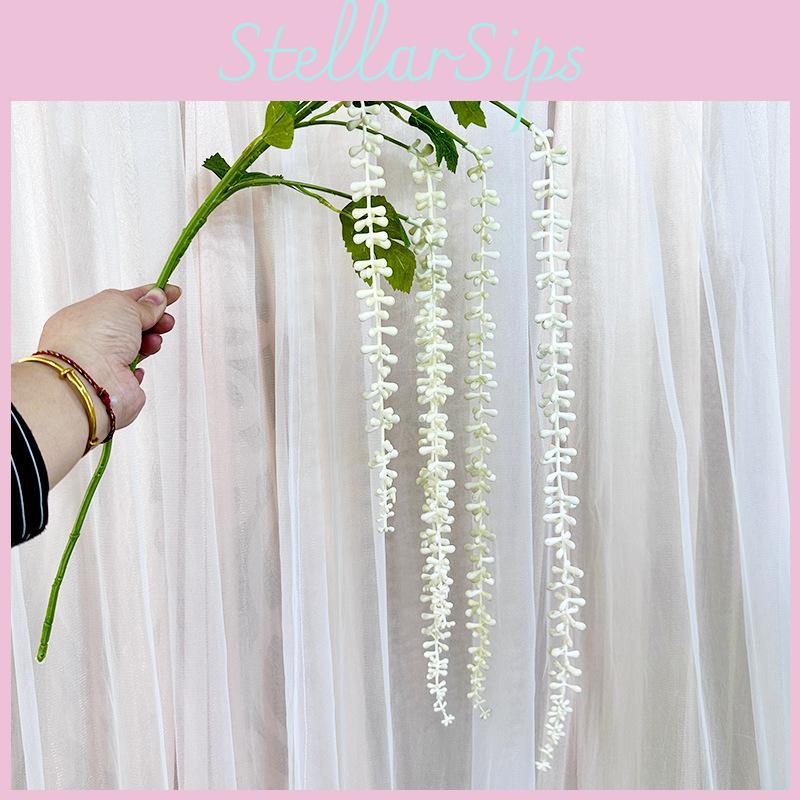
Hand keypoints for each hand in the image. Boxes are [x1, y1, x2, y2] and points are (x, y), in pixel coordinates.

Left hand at [37, 284, 181, 432]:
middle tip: (166, 320)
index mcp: (85, 315)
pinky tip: (134, 366)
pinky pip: (134, 374)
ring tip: (153, 342)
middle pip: (131, 326)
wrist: (88, 381)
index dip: (147, 296)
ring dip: (150, 343)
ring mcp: (103, 363)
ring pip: (136, 349)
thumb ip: (142, 302)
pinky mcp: (116, 385)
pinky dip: (139, 369)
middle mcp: (92, 339)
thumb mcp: (122, 304)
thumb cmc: (90, 340)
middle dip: (153, 321)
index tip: (170, 291)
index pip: (122, 301)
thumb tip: (156, 299)